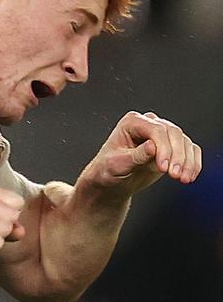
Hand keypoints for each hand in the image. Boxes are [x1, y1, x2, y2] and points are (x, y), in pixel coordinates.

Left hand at [80, 111, 201, 196]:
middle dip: (177, 156)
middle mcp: (148, 124)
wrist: (113, 180)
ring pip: (184, 141)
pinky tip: (190, 175)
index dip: (164, 148)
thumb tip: (153, 146)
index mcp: (132, 122)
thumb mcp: (118, 163)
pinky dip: (193, 163)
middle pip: (173, 133)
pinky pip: (190, 150)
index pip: (156, 130)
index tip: (164, 168)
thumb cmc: (109, 169)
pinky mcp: (172, 147)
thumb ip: (136, 155)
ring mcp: (162, 134)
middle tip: (176, 176)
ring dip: (187, 161)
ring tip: (183, 179)